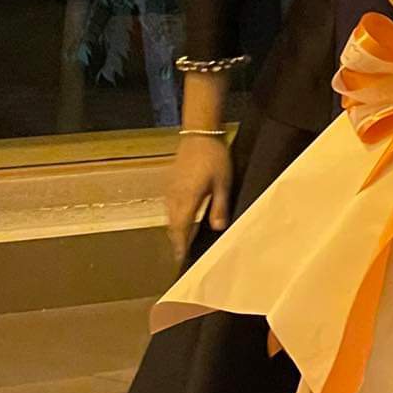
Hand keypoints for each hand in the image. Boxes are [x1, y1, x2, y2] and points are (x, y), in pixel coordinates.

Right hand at [165, 136, 233, 264]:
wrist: (199, 134)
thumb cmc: (214, 157)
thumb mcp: (223, 183)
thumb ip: (219, 206)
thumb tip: (217, 229)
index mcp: (187, 199)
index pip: (180, 228)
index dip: (180, 245)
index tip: (180, 258)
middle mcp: (174, 197)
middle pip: (172, 225)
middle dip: (176, 240)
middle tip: (181, 254)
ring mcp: (170, 189)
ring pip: (169, 216)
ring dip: (175, 229)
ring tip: (182, 241)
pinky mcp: (171, 182)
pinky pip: (169, 206)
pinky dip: (174, 217)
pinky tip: (182, 218)